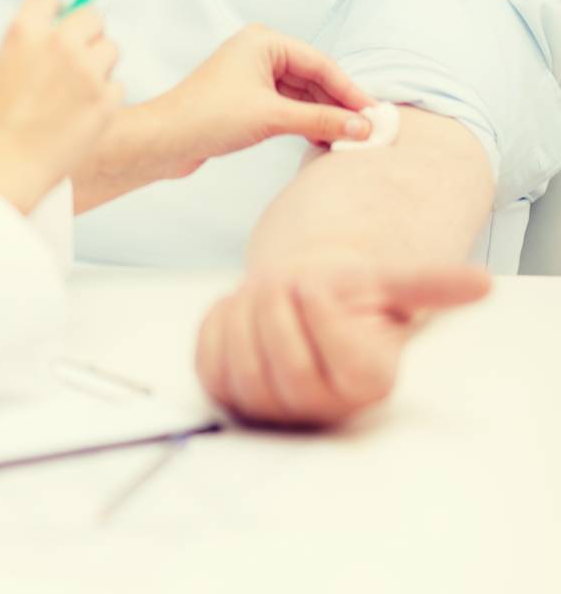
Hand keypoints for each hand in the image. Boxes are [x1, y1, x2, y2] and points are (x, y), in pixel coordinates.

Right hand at [0, 0, 121, 214]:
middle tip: (77, 55)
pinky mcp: (106, 105)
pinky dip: (105, 98)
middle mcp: (60, 45)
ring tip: (79, 91)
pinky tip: (84, 116)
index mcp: (24, 32)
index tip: (57, 21)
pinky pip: (118, 87)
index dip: (54, 10)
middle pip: (92, 16)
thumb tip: (44, 50)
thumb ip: (24, 54)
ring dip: (100, 64)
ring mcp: (87, 74)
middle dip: (86, 32)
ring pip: (111, 50)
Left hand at [162, 23, 378, 176]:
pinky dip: (306, 122)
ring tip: (351, 141)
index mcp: (263, 41)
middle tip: (368, 131)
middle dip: (339, 105)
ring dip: (324, 117)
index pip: (320, 63)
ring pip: (302, 95)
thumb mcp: (272, 117)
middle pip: (313, 78)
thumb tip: (362, 128)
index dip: (349, 90)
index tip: (374, 114)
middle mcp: (259, 52)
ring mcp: (253, 75)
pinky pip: (288, 107)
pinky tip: (324, 140)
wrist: (166, 139)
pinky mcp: (248, 99)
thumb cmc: (210, 117)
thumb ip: (320, 121)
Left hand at [195, 262, 491, 426]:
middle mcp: (323, 408)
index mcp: (368, 380)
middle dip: (275, 302)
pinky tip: (239, 311)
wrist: (304, 300)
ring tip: (264, 296)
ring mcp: (275, 410)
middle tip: (284, 282)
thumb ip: (428, 282)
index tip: (316, 282)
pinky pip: (209, 363)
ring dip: (244, 312)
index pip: (334, 347)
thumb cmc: (349, 294)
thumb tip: (482, 283)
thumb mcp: (387, 281)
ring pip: (242, 364)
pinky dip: (216, 324)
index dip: (318, 303)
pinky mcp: (232, 398)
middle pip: (281, 356)